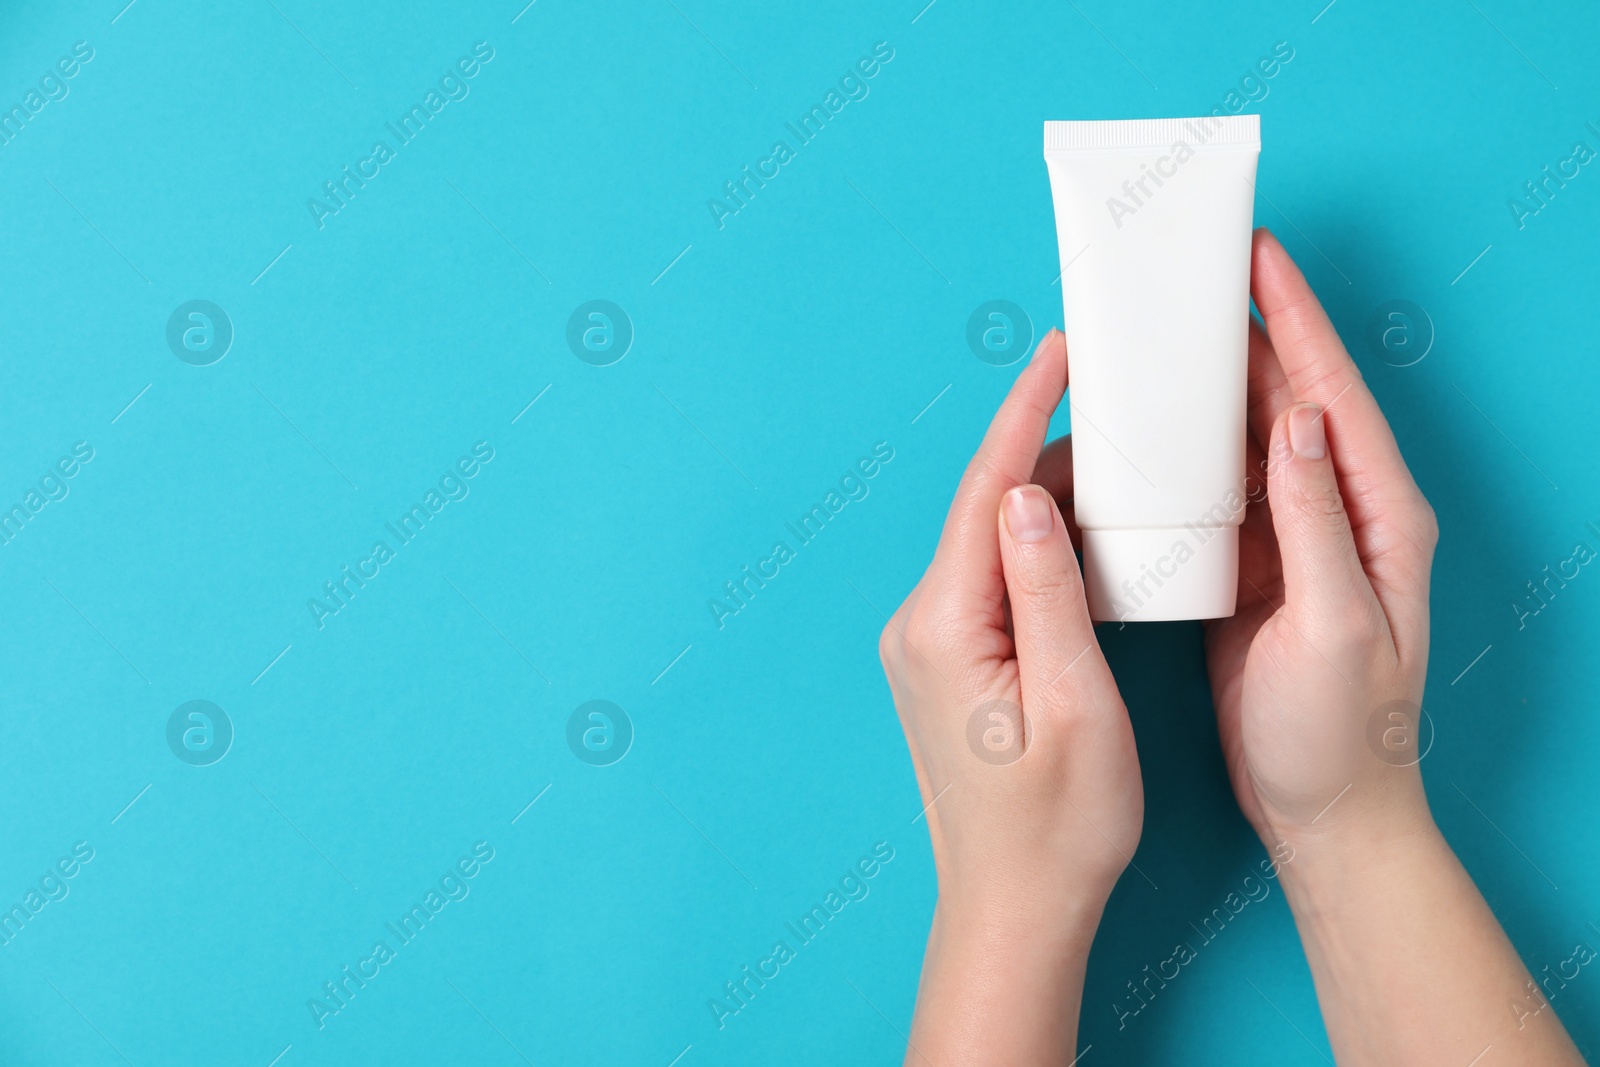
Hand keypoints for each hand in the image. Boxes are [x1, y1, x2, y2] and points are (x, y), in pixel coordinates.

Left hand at [880, 330, 1140, 1064]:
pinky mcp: (947, 662)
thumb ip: (1050, 591)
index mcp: (947, 628)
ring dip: (1044, 499)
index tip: (1056, 352)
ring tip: (1113, 459)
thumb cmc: (1059, 824)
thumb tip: (1031, 494)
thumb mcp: (1079, 704)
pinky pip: (989, 579)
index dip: (1024, 414)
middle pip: (984, 508)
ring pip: (988, 541)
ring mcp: (928, 644)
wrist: (1016, 905)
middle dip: (1043, 447)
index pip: (985, 493)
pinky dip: (1034, 547)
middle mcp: (920, 626)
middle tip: (1110, 398)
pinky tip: (1083, 536)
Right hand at [1203, 228, 1438, 849]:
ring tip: (1163, 339)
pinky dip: (1185, 456)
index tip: (1261, 259)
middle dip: (1248, 334)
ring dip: (1211, 389)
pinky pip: (1218, 492)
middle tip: (1194, 280)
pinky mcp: (1254, 570)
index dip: (1299, 320)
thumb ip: (1316, 520)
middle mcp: (1340, 514)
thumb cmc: (1343, 732)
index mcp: (1379, 516)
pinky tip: (1150, 435)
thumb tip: (1295, 418)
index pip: (1335, 395)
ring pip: (1250, 440)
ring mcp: (1295, 540)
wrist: (1322, 811)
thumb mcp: (1336, 625)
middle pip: (1292, 400)